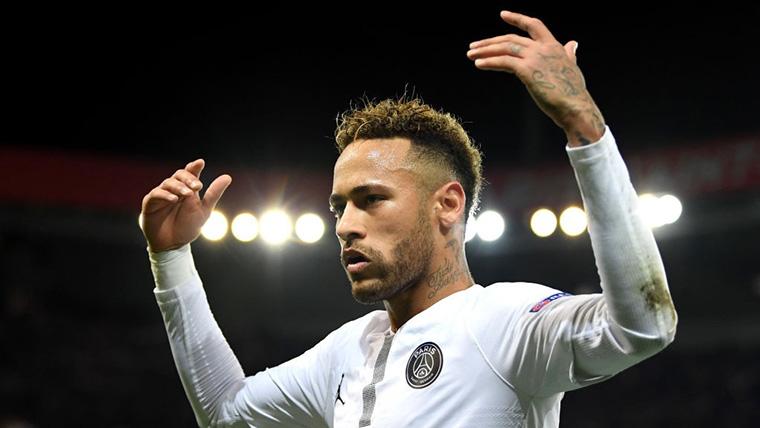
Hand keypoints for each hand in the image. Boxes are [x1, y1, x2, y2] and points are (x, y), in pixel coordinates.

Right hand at [140, 159, 231, 251]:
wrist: (173, 245)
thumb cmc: (188, 226)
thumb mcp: (204, 210)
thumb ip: (214, 193)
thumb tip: (228, 176)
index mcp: (187, 189)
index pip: (190, 173)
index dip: (194, 167)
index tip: (200, 163)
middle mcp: (174, 189)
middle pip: (179, 175)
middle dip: (188, 178)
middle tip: (198, 186)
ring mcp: (161, 195)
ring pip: (168, 183)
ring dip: (179, 187)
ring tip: (188, 194)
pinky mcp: (150, 203)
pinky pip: (156, 194)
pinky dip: (165, 195)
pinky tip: (174, 199)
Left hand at [467, 10, 604, 146]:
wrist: (576, 108)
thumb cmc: (573, 93)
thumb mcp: (572, 67)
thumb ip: (569, 54)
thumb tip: (572, 44)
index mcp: (554, 46)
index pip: (534, 25)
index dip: (517, 19)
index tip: (502, 14)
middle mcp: (543, 48)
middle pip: (511, 39)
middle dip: (490, 42)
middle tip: (474, 46)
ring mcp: (535, 58)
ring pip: (504, 48)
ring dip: (485, 51)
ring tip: (470, 55)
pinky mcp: (527, 71)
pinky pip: (503, 62)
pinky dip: (489, 62)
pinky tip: (479, 64)